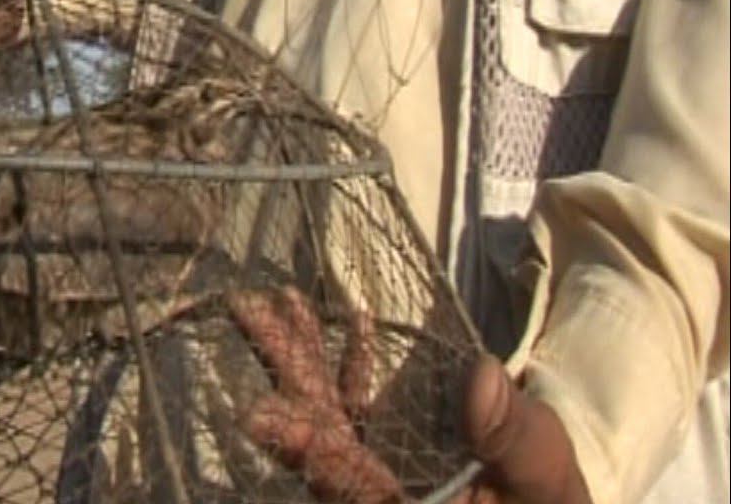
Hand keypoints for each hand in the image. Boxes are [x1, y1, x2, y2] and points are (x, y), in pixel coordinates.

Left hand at [227, 289, 592, 503]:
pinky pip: (359, 403)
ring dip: (304, 355)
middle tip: (245, 311)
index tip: (258, 413)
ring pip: (327, 412)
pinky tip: (357, 317)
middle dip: (282, 373)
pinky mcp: (387, 444)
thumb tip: (480, 378)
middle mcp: (374, 487)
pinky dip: (354, 361)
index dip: (300, 446)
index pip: (341, 481)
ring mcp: (375, 464)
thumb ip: (511, 438)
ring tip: (282, 299)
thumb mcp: (540, 478)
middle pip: (314, 435)